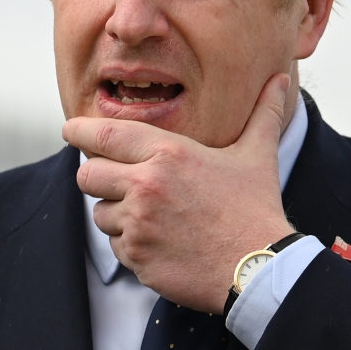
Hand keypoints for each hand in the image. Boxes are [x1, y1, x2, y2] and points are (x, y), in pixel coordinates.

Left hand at [65, 73, 294, 313]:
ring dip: (117, 214)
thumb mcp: (257, 154)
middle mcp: (146, 185)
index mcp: (168, 153)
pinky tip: (160, 242)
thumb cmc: (256, 208)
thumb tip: (280, 81)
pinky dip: (130, 244)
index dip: (79, 132)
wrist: (260, 268)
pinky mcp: (137, 257)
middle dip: (96, 177)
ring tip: (152, 216)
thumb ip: (263, 114)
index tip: (70, 130)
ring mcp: (139, 224)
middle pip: (88, 175)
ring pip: (100, 213)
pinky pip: (115, 246)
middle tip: (115, 180)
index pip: (104, 135)